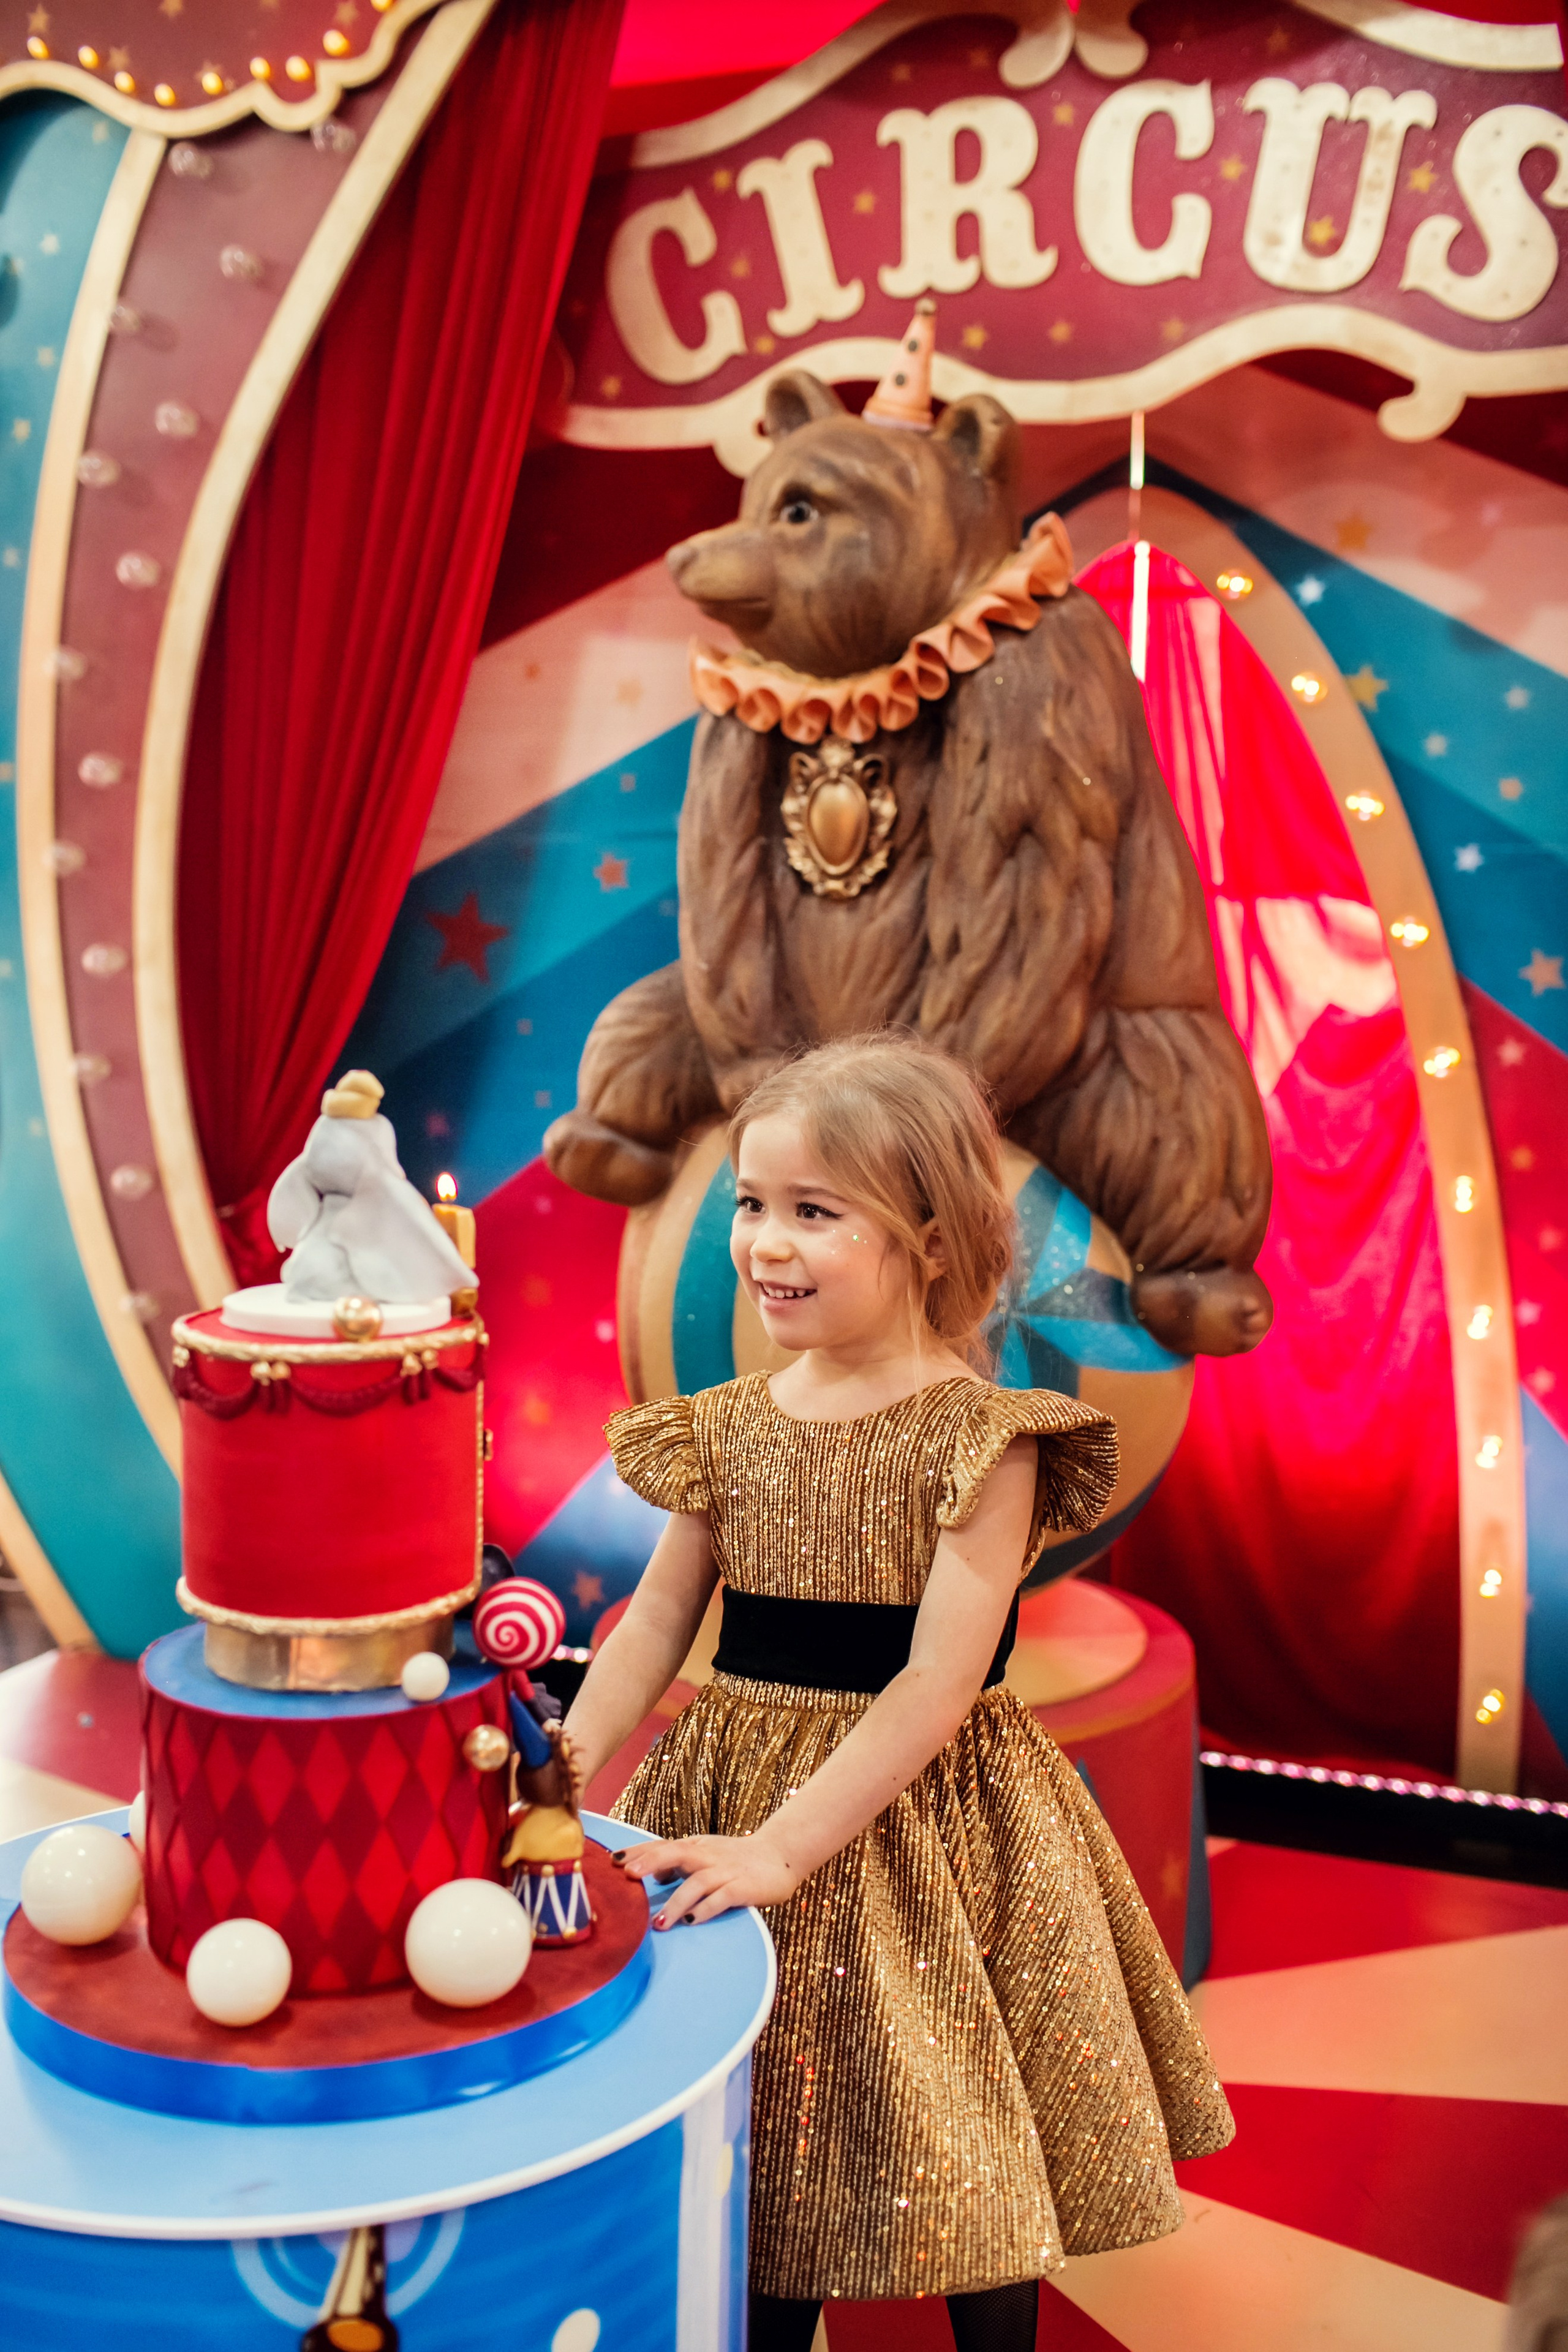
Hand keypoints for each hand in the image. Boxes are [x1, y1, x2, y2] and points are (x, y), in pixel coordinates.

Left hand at [612, 1833, 799, 1926]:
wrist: (779, 1856)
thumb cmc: (736, 1860)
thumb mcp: (705, 1856)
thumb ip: (679, 1864)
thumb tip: (653, 1875)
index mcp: (695, 1847)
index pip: (661, 1846)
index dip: (638, 1852)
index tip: (612, 1860)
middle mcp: (707, 1855)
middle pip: (675, 1853)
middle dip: (651, 1862)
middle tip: (628, 1876)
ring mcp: (725, 1871)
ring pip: (696, 1882)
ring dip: (676, 1902)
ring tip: (658, 1924)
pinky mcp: (742, 1887)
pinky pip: (721, 1898)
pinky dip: (705, 1909)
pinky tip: (691, 1922)